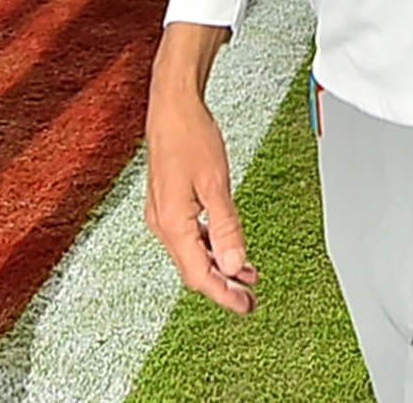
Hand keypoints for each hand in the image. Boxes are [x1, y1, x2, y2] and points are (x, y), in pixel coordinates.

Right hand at [146, 25, 259, 313]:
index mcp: (171, 223)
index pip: (199, 275)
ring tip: (246, 276)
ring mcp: (162, 214)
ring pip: (191, 254)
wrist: (172, 105)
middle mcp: (162, 224)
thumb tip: (236, 265)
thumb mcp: (216, 183)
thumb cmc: (190, 136)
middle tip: (250, 299)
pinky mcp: (168, 203)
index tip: (246, 307)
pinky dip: (209, 247)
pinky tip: (226, 247)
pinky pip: (188, 236)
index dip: (224, 295)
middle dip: (223, 285)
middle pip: (193, 269)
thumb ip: (226, 227)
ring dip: (218, 266)